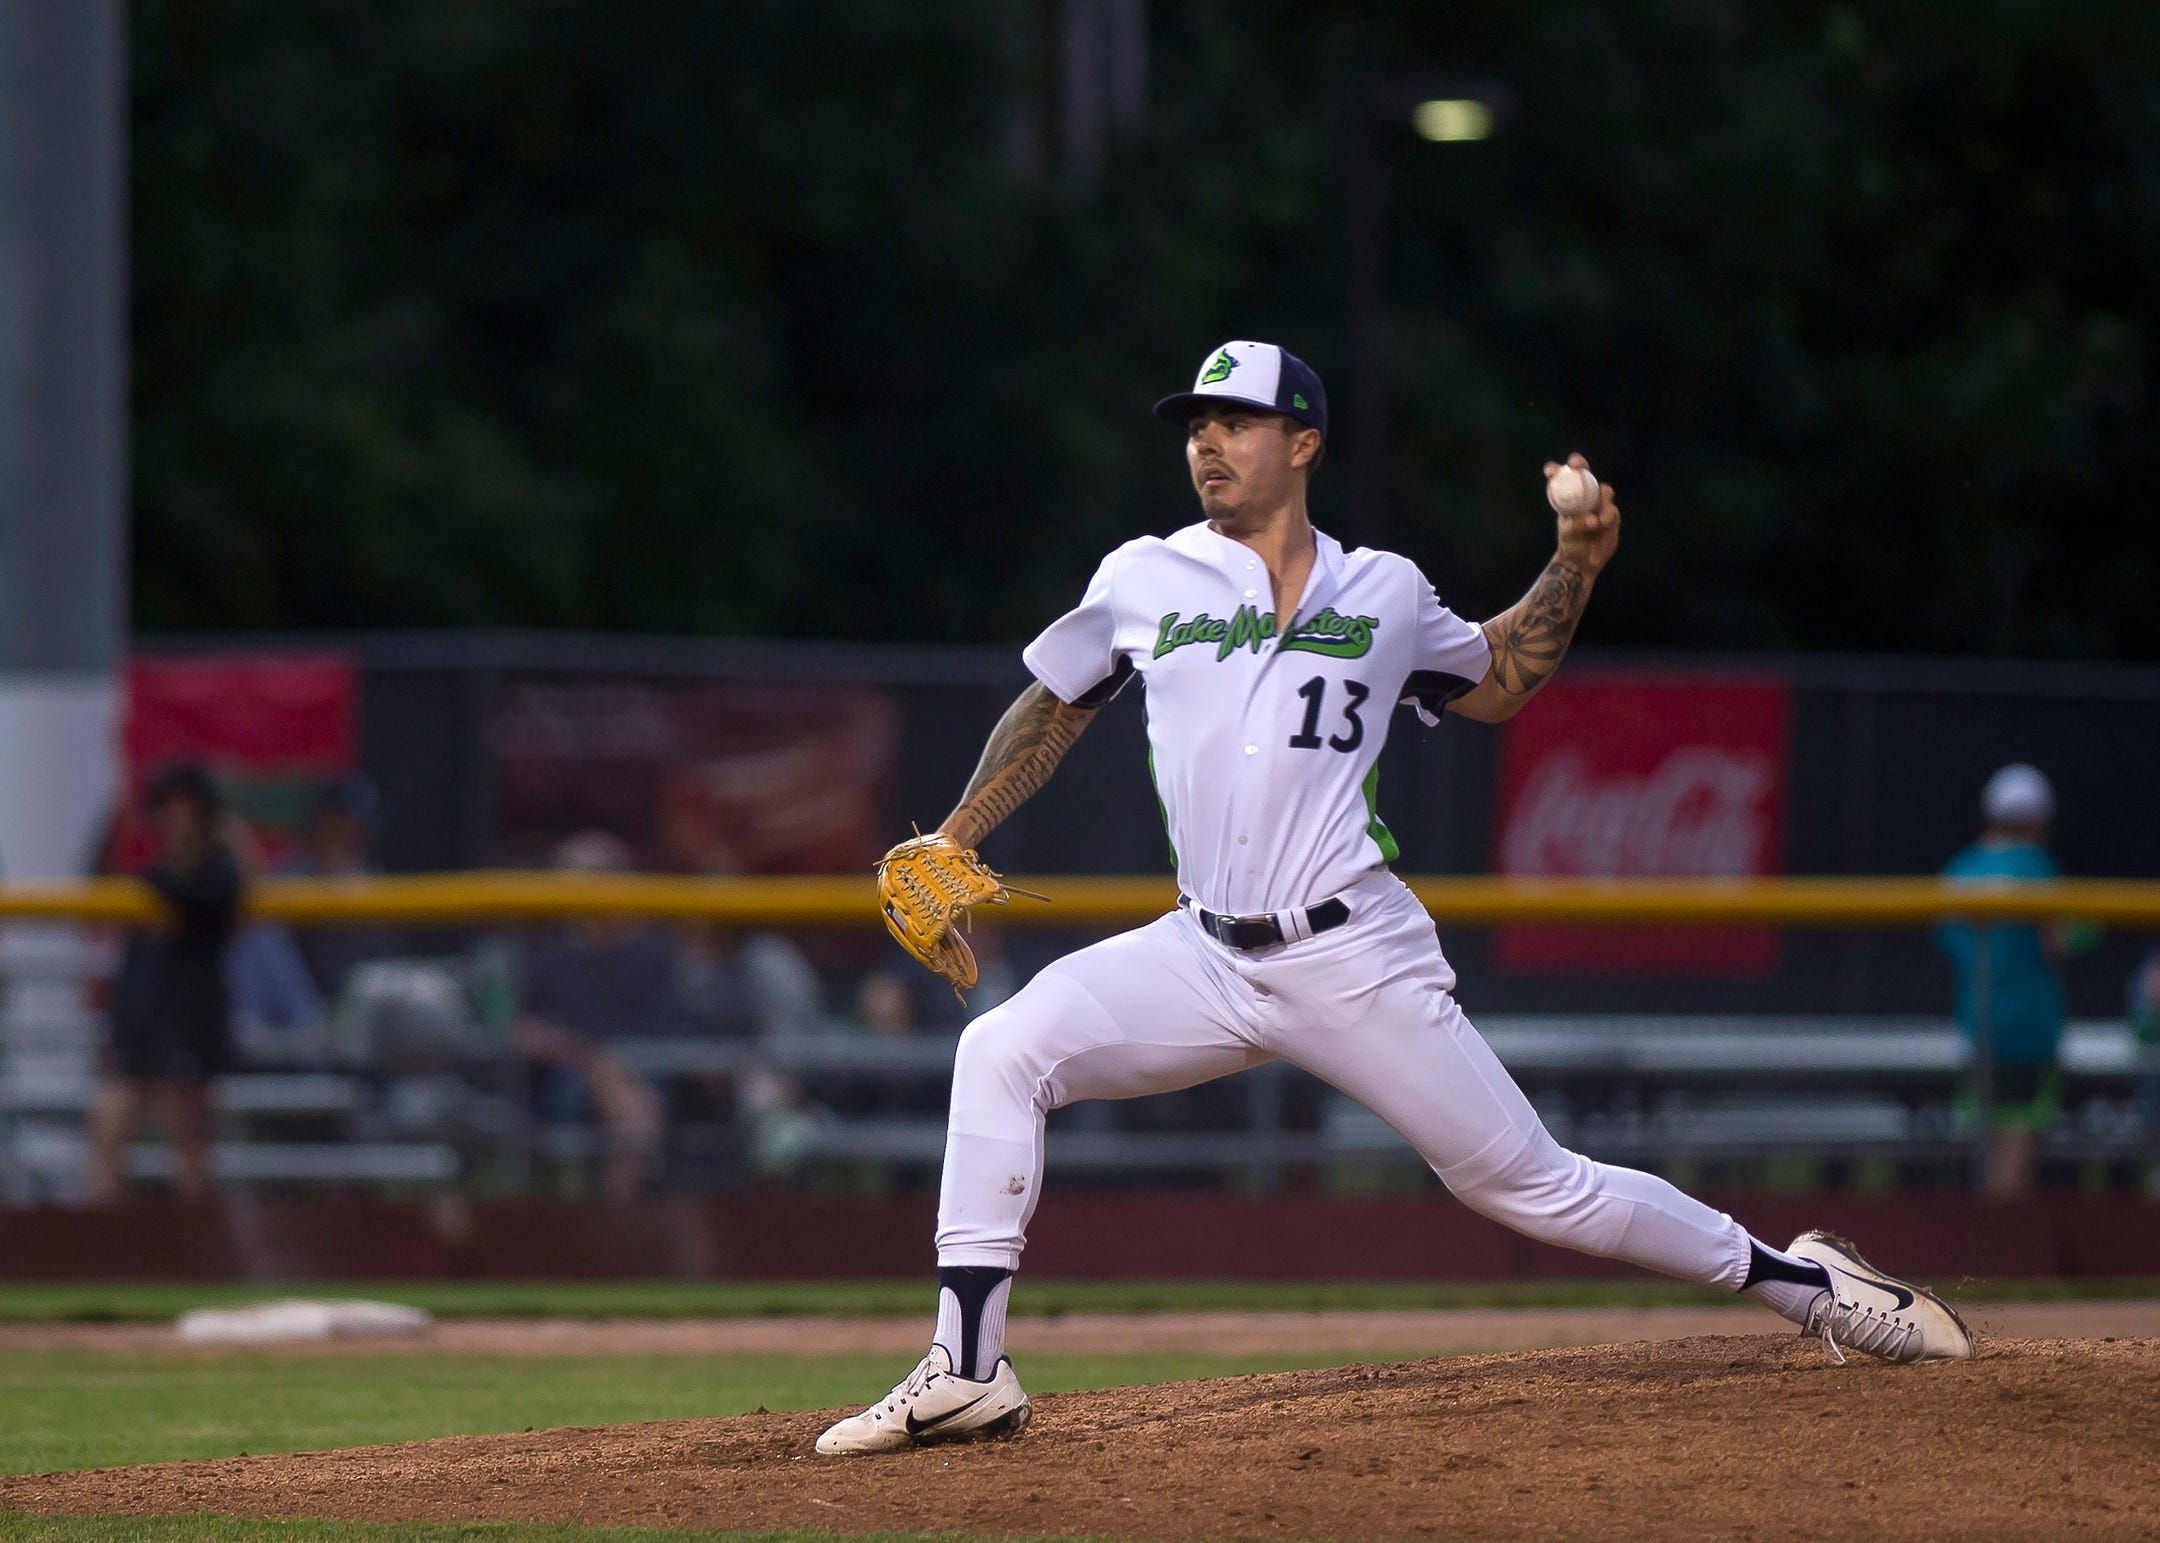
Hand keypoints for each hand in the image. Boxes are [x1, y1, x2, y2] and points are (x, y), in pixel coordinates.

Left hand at [1546, 452, 1619, 576]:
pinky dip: (1606, 516)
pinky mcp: (1612, 514)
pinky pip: (1612, 510)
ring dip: (1599, 500)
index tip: (1549, 470)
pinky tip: (1601, 524)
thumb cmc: (1571, 543)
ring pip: (1604, 490)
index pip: (1563, 479)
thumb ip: (1577, 524)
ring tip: (1594, 521)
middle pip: (1585, 473)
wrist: (1584, 560)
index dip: (1557, 470)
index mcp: (1569, 498)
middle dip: (1580, 465)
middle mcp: (1585, 496)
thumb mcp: (1568, 533)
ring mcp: (1600, 504)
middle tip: (1575, 465)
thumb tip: (1593, 519)